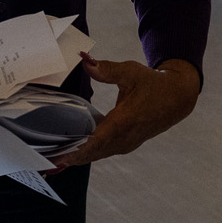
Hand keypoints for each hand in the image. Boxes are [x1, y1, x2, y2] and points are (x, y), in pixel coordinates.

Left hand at [49, 57, 200, 168]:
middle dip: (68, 158)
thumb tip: (85, 60)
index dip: (77, 150)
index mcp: (126, 121)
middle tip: (43, 162)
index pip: (97, 141)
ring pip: (96, 155)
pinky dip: (85, 155)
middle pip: (92, 153)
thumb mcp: (131, 72)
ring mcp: (126, 144)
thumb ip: (106, 69)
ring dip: (74, 158)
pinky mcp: (126, 145)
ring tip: (50, 162)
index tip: (59, 157)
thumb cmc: (154, 84)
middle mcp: (126, 138)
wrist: (178, 98)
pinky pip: (101, 153)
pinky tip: (68, 155)